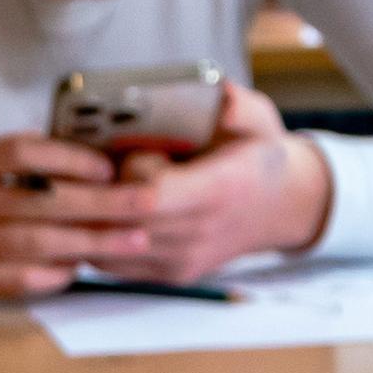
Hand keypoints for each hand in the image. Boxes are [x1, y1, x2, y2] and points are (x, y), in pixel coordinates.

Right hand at [0, 133, 150, 302]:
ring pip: (37, 243)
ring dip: (91, 242)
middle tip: (149, 203)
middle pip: (44, 200)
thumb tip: (71, 168)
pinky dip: (51, 276)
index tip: (108, 166)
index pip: (23, 151)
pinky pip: (14, 280)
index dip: (71, 158)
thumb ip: (0, 166)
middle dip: (104, 203)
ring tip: (132, 241)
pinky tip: (78, 270)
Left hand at [86, 82, 333, 282]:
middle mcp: (199, 232)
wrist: (278, 206)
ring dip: (93, 214)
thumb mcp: (261, 120)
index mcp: (220, 190)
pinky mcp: (168, 273)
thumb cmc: (260, 157)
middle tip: (109, 164)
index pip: (152, 194)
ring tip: (105, 186)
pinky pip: (112, 263)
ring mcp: (182, 259)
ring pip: (109, 245)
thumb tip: (222, 99)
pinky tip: (104, 209)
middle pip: (123, 220)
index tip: (135, 146)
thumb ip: (240, 106)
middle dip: (104, 190)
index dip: (130, 168)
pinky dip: (96, 236)